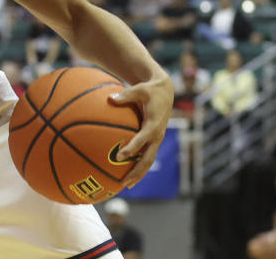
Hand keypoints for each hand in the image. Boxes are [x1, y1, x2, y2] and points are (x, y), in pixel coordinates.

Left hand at [109, 73, 173, 187]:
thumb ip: (125, 95)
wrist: (165, 91)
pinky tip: (127, 173)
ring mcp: (157, 139)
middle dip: (137, 172)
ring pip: (148, 161)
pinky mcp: (155, 140)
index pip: (142, 139)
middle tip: (124, 183)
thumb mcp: (139, 89)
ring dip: (138, 174)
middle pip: (148, 159)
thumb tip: (110, 98)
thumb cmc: (149, 89)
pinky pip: (147, 155)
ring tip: (126, 185)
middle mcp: (157, 135)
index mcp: (153, 124)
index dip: (132, 148)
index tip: (119, 157)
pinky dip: (139, 165)